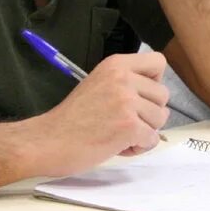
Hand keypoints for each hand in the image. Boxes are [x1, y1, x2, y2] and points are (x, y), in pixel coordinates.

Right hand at [19, 51, 169, 176]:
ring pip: (160, 118)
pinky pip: (151, 139)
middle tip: (124, 123)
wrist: (46, 141)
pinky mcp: (128, 126)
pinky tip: (118, 147)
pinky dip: (138, 148)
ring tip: (118, 136)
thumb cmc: (70, 119)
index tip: (139, 96)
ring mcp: (127, 102)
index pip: (158, 62)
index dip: (154, 82)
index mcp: (116, 65)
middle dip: (149, 113)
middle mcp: (124, 78)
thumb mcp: (98, 85)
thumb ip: (124, 84)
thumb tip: (152, 97)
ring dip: (144, 132)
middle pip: (163, 95)